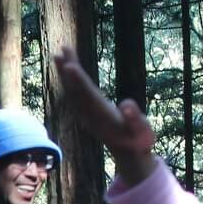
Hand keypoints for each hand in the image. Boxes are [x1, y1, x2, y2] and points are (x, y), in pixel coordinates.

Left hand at [53, 47, 156, 183]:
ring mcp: (86, 114)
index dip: (79, 80)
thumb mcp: (142, 131)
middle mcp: (90, 114)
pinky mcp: (86, 113)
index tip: (69, 65)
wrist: (129, 154)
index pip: (88, 95)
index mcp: (102, 115)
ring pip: (72, 90)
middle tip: (62, 49)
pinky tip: (67, 68)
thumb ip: (135, 119)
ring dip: (65, 72)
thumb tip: (126, 105)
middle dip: (69, 70)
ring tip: (60, 53)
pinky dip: (69, 80)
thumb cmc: (139, 140)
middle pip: (76, 89)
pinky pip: (74, 93)